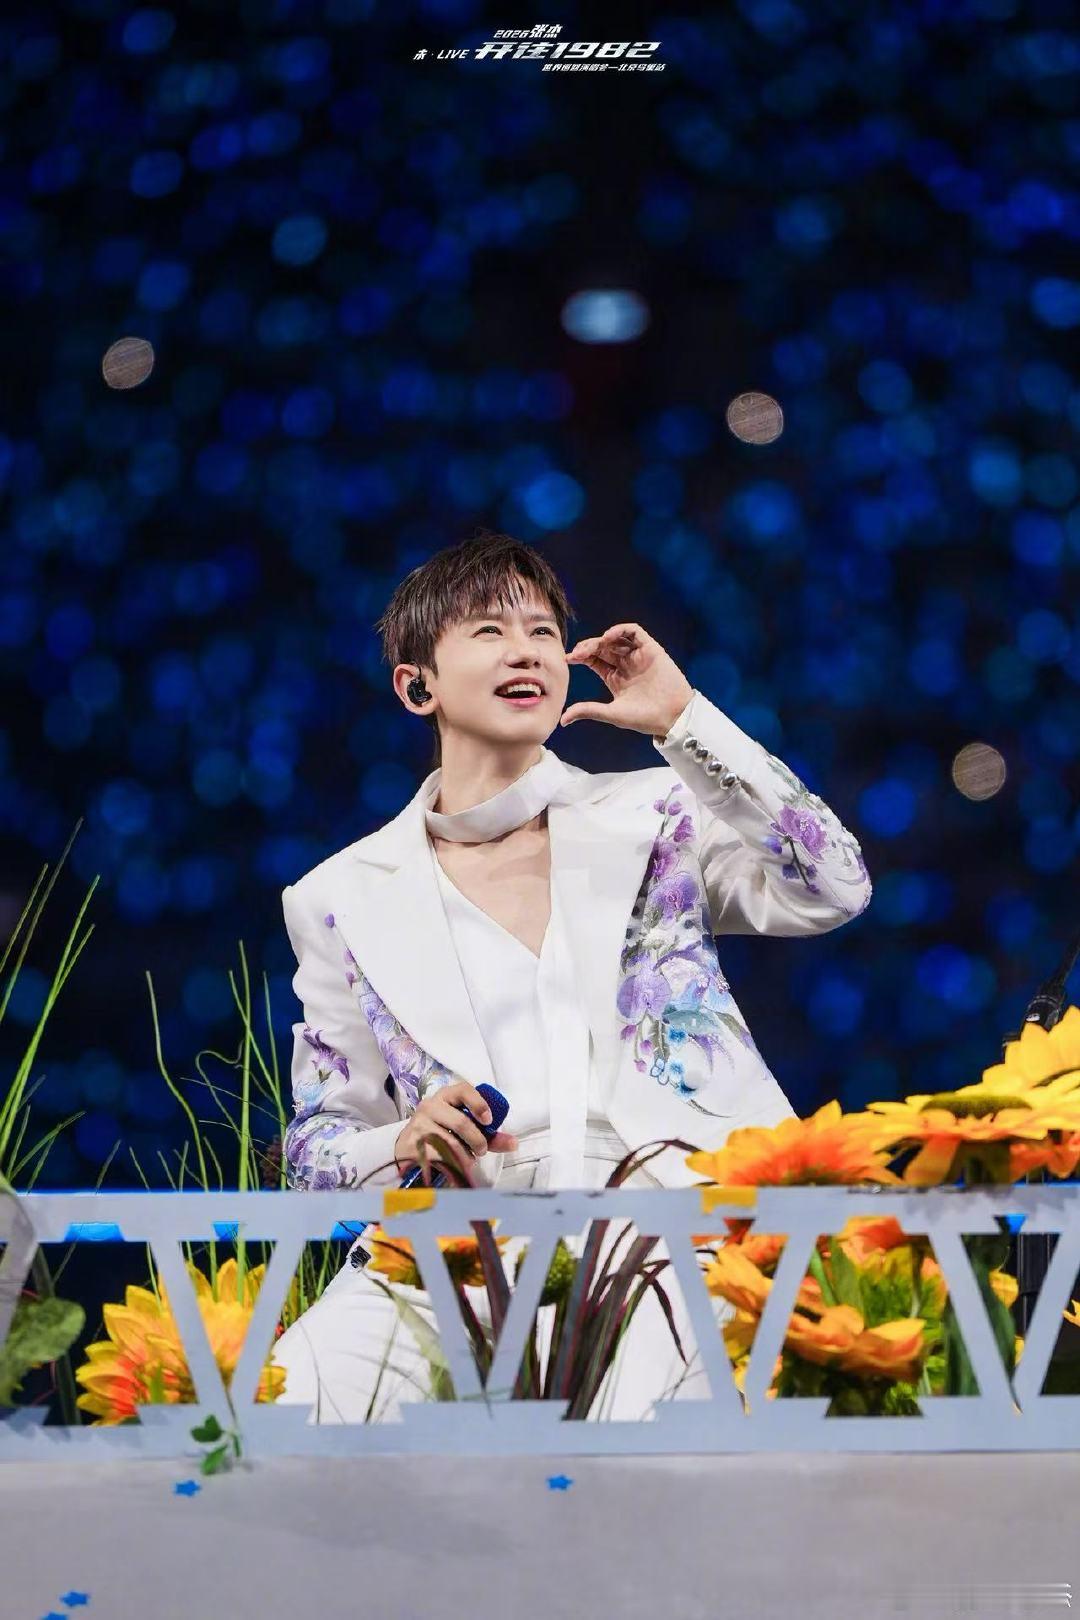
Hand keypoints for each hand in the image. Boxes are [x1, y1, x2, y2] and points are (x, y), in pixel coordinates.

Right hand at [394, 1081, 518, 1185]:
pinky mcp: (412, 1144)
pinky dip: (451, 1164)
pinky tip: (452, 1164)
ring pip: (451, 1144)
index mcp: (446, 1096)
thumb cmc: (443, 1132)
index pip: (463, 1089)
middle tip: (482, 1150)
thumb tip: (514, 1143)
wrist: (408, 1146)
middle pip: (460, 1122)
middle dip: (477, 1140)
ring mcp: (419, 1125)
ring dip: (465, 1156)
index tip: (489, 1121)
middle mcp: (430, 1106)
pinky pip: (438, 1157)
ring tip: (467, 1159)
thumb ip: (489, 1135)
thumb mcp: (464, 1128)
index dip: (479, 1103)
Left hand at [560, 623, 693, 737]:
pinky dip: (620, 630)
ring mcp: (638, 656)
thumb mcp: (611, 713)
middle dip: (587, 647)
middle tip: (577, 654)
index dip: (580, 656)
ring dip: (600, 639)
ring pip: (615, 638)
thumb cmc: (644, 718)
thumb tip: (562, 720)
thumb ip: (588, 711)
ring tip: (590, 647)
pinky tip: (608, 638)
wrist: (671, 717)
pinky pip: (634, 632)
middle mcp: (625, 664)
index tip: (568, 659)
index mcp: (614, 677)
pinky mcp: (651, 649)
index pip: (593, 660)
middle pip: (601, 647)